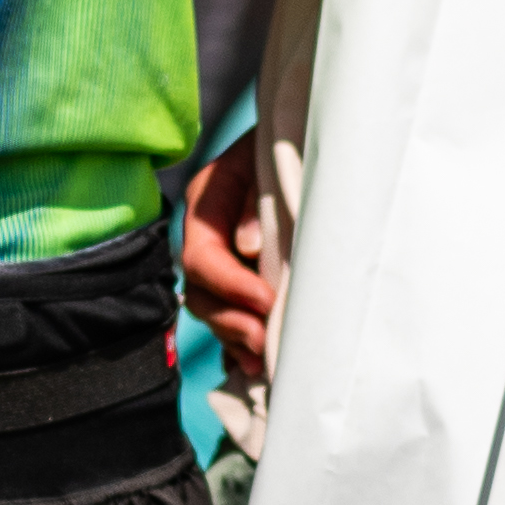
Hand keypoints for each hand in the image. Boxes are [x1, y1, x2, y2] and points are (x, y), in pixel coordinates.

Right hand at [183, 136, 270, 381]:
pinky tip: (258, 367)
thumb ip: (254, 199)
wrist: (304, 137)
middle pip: (201, 293)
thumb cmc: (292, 140)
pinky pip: (230, 318)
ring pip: (213, 310)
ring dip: (237, 338)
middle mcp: (207, 235)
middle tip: (267, 342)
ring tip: (265, 359)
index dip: (231, 286)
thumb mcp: (272, 156)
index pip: (203, 258)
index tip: (267, 302)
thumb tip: (247, 245)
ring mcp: (222, 260)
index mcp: (207, 201)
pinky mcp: (241, 278)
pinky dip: (241, 346)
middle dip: (232, 322)